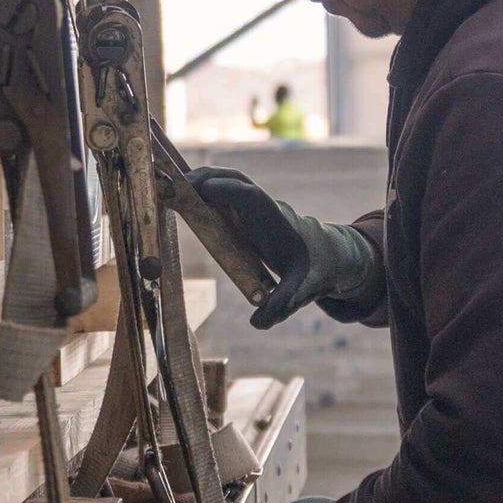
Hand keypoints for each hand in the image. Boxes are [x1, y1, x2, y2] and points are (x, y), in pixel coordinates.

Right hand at [186, 167, 379, 328]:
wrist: (329, 257)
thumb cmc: (315, 272)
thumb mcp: (300, 292)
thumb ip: (279, 308)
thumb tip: (256, 323)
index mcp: (278, 223)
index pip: (253, 199)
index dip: (229, 191)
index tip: (203, 189)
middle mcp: (265, 210)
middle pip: (238, 181)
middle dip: (209, 178)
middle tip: (176, 184)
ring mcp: (255, 209)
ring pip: (229, 184)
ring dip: (203, 182)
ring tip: (172, 190)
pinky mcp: (246, 214)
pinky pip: (224, 197)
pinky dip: (203, 194)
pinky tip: (183, 200)